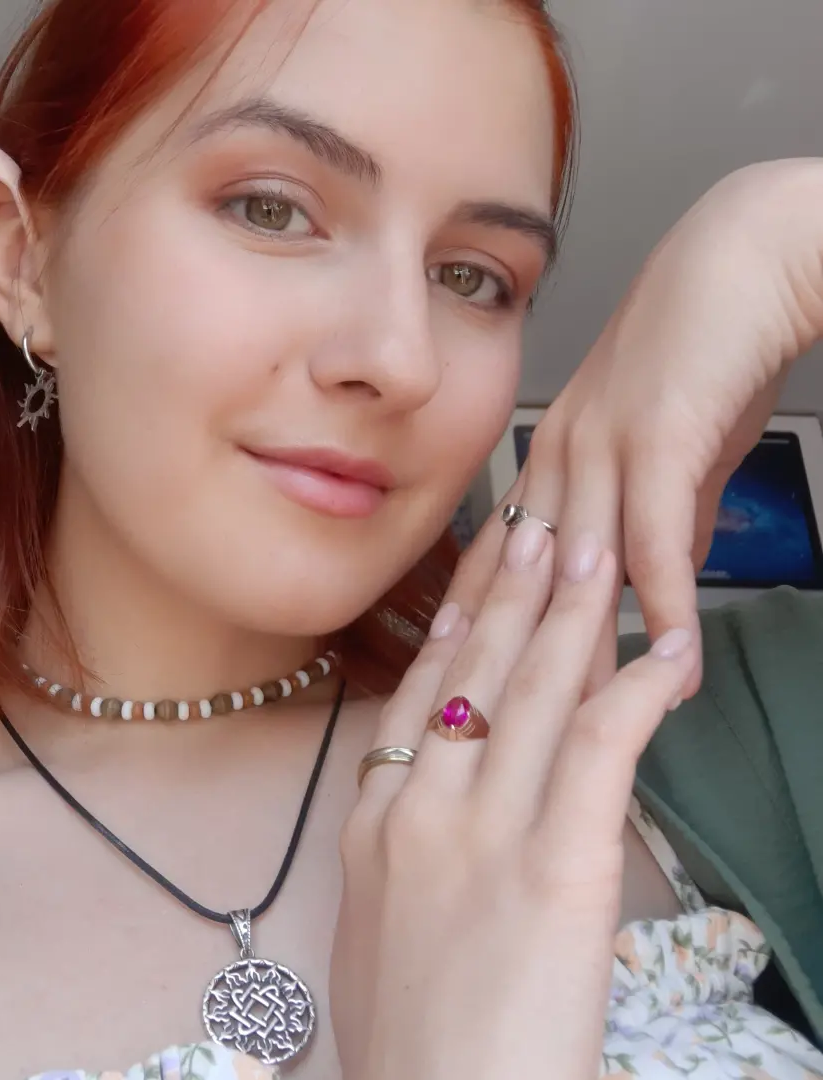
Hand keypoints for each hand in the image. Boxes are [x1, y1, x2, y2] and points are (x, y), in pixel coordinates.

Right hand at [330, 513, 694, 1079]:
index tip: (474, 577)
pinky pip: (604, 750)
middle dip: (509, 591)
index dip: (453, 628)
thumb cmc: (406, 1046)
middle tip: (536, 525)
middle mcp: (420, 808)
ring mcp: (485, 832)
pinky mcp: (558, 868)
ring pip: (534, 692)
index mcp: (373, 825)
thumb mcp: (370, 935)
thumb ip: (392, 858)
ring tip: (594, 551)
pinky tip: (668, 647)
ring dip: (570, 613)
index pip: (419, 696)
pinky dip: (640, 688)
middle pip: (474, 674)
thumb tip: (421, 810)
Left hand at [513, 159, 822, 694]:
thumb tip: (659, 576)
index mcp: (551, 455)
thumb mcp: (673, 448)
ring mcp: (601, 445)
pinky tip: (667, 660)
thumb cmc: (705, 352)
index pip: (505, 555)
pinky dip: (661, 602)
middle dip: (509, 652)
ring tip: (574, 725)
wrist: (744, 262)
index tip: (457, 678)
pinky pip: (653, 537)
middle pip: (526, 573)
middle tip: (490, 727)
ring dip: (578, 648)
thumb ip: (662, 515)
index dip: (480, 619)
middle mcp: (559, 454)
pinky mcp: (657, 437)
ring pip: (576, 566)